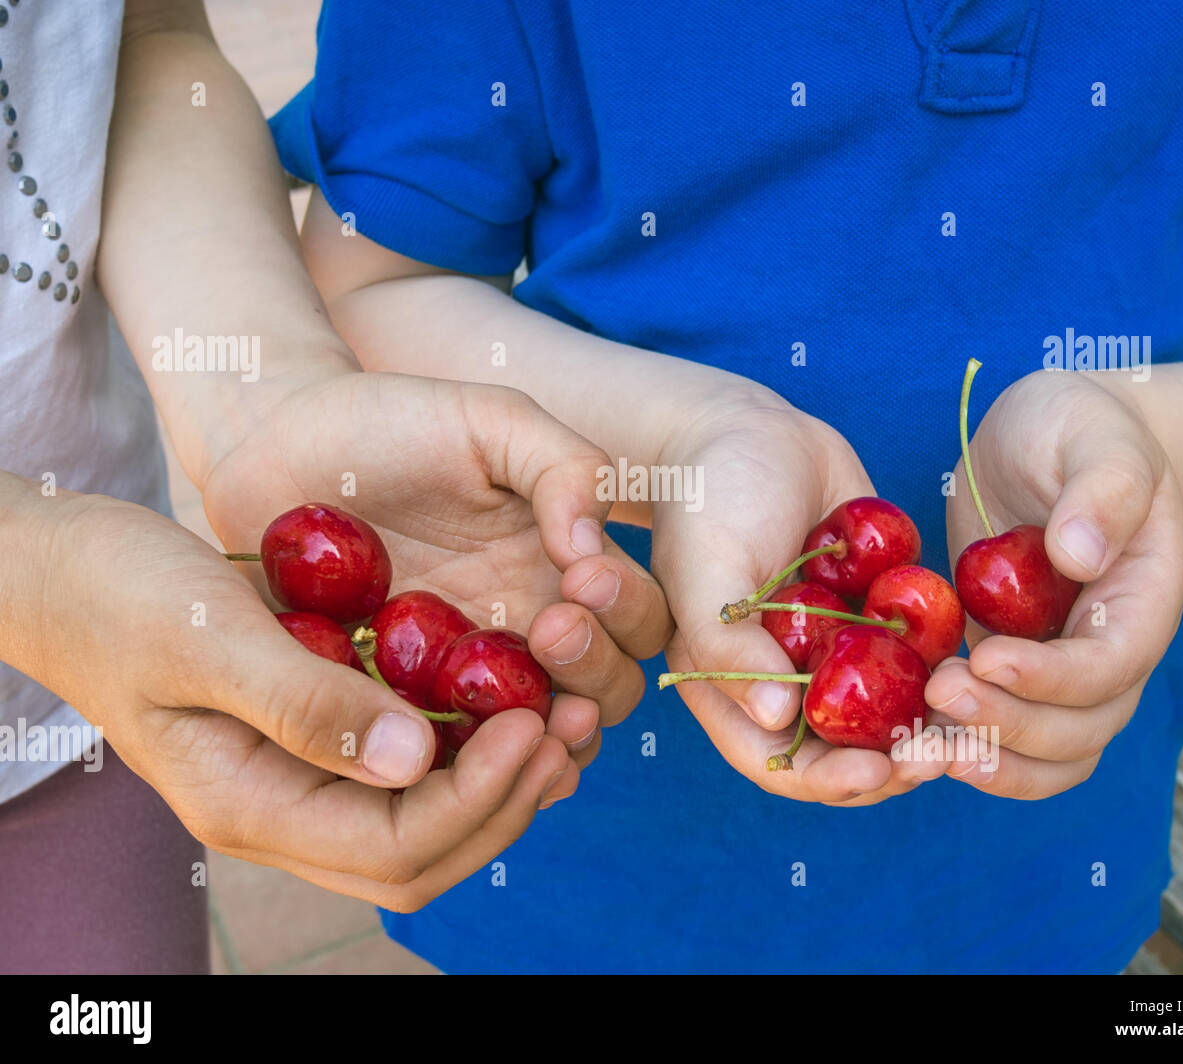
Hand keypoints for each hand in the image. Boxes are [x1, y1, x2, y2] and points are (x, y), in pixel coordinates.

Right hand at [23, 491, 571, 910]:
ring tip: (567, 711)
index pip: (394, 849)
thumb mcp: (208, 638)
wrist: (67, 569)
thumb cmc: (119, 594)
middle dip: (508, 801)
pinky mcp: (320, 731)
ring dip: (503, 777)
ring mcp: (303, 775)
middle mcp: (286, 807)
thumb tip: (414, 757)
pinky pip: (411, 764)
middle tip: (572, 726)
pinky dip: (471, 740)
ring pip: (426, 818)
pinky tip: (514, 690)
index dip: (476, 799)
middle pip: (423, 855)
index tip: (531, 724)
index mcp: (252, 803)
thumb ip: (305, 703)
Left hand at [201, 369, 673, 765]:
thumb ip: (565, 467)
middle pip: (604, 694)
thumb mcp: (490, 421)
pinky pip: (442, 763)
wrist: (275, 446)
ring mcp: (460, 683)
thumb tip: (592, 550)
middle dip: (596, 671)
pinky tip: (450, 738)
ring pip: (535, 744)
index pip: (636, 621)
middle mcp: (524, 637)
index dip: (628, 612)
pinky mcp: (393, 711)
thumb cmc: (389, 424)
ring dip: (545, 735)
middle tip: (551, 628)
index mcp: (560, 572)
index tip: (584, 576)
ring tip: (521, 702)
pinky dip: (462, 767)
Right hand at [653, 392, 951, 803]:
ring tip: (967, 718)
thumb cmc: (707, 495)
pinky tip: (970, 660)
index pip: (778, 759)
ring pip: (886, 709)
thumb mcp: (704, 569)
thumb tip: (777, 721)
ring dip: (926, 723)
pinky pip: (914, 651)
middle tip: (938, 756)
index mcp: (730, 682)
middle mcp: (785, 674)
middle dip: (890, 762)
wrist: (748, 424)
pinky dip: (941, 663)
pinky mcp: (873, 607)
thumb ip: (727, 647)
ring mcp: (833, 643)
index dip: (826, 779)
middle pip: (842, 748)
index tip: (876, 771)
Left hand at [929, 369, 1182, 798]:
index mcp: (1142, 598)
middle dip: (1010, 726)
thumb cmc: (1075, 427)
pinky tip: (901, 742)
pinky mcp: (1003, 669)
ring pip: (1043, 754)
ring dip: (986, 759)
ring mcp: (1056, 668)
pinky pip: (994, 733)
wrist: (1043, 442)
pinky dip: (956, 747)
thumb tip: (1080, 555)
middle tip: (937, 694)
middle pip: (1079, 729)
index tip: (985, 656)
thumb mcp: (1095, 437)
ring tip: (917, 748)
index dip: (1052, 677)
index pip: (1110, 664)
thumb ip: (1101, 490)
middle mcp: (1107, 649)